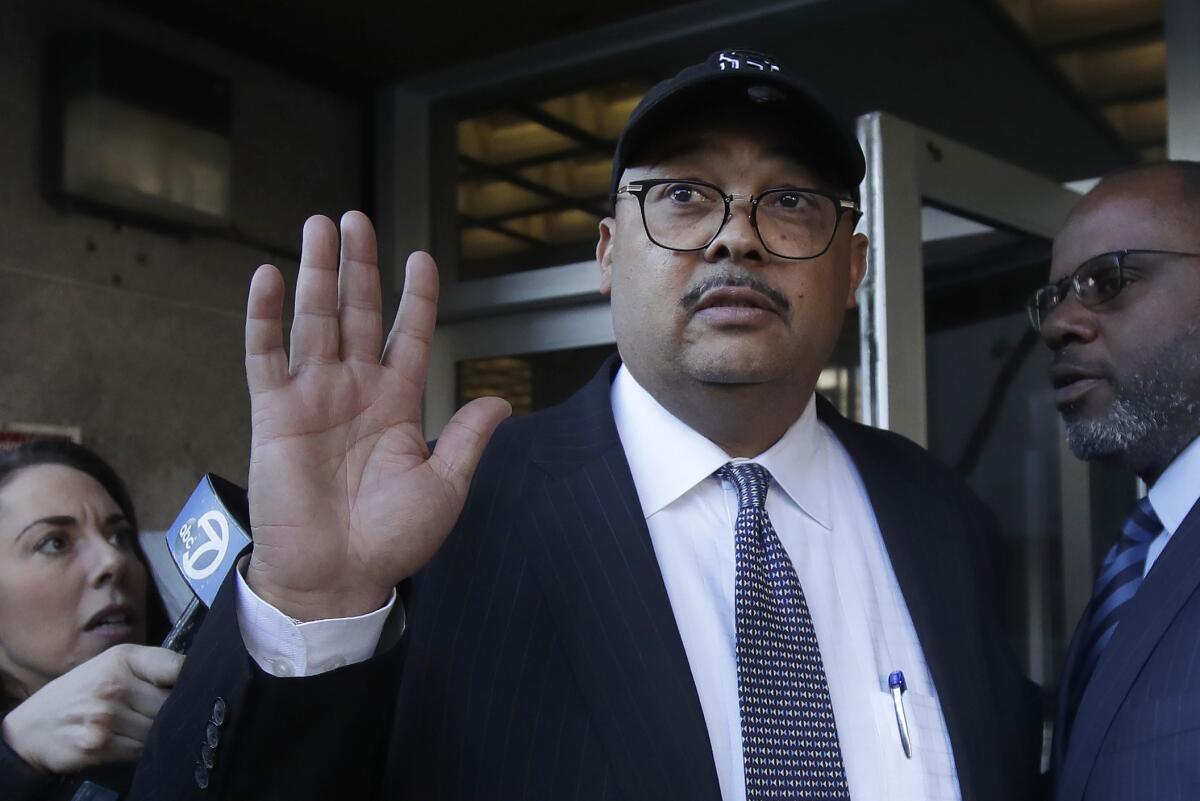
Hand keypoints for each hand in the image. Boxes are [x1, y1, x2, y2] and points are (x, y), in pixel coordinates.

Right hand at [0, 645, 183, 773]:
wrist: (32, 726)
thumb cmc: (82, 691)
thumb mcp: (112, 664)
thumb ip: (152, 666)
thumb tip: (195, 675)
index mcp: (123, 659)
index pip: (177, 668)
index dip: (193, 680)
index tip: (195, 688)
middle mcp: (114, 686)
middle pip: (172, 703)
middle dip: (174, 710)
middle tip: (168, 712)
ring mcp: (106, 718)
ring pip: (158, 729)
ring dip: (158, 732)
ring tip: (143, 726)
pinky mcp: (99, 746)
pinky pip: (141, 750)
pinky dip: (142, 749)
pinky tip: (130, 741)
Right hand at [243, 212, 510, 620]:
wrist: (338, 576)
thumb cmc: (393, 539)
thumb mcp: (443, 486)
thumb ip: (467, 438)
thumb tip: (503, 400)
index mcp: (398, 402)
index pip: (408, 334)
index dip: (415, 297)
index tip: (421, 258)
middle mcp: (356, 389)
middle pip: (359, 312)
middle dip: (359, 266)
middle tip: (357, 219)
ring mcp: (314, 396)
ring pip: (315, 320)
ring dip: (316, 274)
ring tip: (319, 227)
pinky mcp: (275, 412)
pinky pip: (266, 355)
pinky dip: (264, 316)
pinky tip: (267, 277)